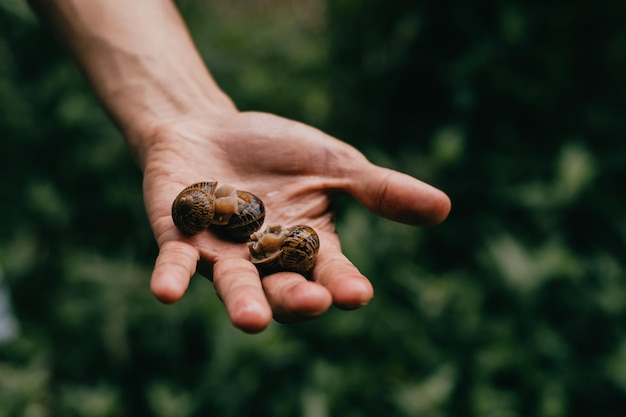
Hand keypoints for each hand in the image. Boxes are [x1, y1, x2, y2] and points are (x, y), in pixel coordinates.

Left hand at [142, 110, 450, 332]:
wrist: (212, 128)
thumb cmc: (277, 151)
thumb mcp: (333, 164)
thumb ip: (379, 189)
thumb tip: (444, 208)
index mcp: (306, 245)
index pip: (330, 271)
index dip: (342, 284)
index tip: (357, 294)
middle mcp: (265, 260)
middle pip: (283, 288)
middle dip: (297, 298)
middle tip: (315, 302)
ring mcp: (221, 253)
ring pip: (234, 285)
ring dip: (243, 302)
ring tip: (253, 319)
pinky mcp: (179, 237)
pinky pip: (176, 263)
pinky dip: (173, 278)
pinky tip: (167, 293)